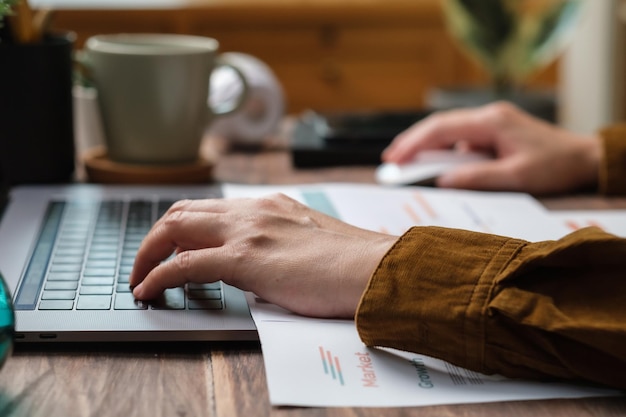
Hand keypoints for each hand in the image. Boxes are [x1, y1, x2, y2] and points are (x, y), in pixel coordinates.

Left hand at [129, 194, 396, 317]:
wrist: (375, 269)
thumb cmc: (353, 263)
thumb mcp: (311, 242)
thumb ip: (282, 244)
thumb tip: (264, 264)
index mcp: (271, 205)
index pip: (211, 208)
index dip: (183, 227)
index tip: (173, 247)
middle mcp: (254, 210)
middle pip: (183, 211)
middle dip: (156, 236)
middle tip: (145, 261)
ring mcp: (248, 231)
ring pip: (175, 228)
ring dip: (148, 252)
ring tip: (139, 277)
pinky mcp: (245, 258)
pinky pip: (183, 265)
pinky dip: (157, 276)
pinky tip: (147, 291)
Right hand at [382, 102, 601, 194]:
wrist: (584, 158)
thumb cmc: (555, 166)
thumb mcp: (516, 177)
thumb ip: (477, 178)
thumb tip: (442, 181)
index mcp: (491, 122)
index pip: (441, 128)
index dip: (413, 144)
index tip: (393, 160)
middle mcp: (488, 117)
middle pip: (439, 126)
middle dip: (412, 143)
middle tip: (389, 162)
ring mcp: (491, 123)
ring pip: (448, 131)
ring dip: (426, 147)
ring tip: (404, 164)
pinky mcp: (493, 132)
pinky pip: (461, 140)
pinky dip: (443, 152)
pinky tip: (433, 165)